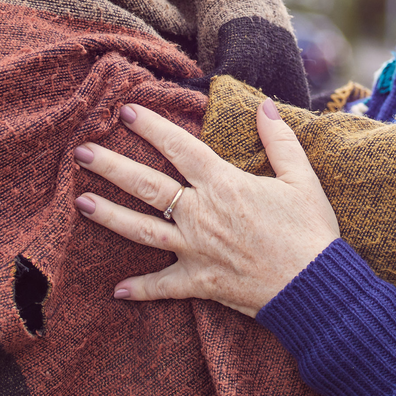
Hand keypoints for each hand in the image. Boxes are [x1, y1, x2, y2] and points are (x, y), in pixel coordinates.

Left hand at [72, 99, 339, 316]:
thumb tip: (263, 105)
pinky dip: (140, 289)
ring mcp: (196, 250)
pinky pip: (163, 287)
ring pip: (142, 230)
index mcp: (224, 184)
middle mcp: (201, 214)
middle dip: (112, 166)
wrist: (315, 288)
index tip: (126, 111)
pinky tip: (117, 290)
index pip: (179, 148)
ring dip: (110, 216)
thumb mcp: (301, 178)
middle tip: (81, 151)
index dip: (152, 127)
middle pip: (147, 185)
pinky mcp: (199, 283)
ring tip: (80, 203)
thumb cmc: (311, 231)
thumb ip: (279, 140)